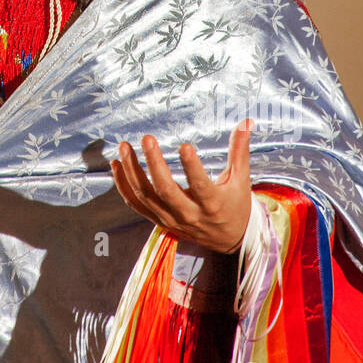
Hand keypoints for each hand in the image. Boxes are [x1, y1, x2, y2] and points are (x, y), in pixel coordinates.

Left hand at [110, 121, 251, 253]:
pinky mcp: (159, 220)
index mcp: (212, 204)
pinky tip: (116, 164)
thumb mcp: (241, 180)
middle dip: (154, 164)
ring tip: (124, 147)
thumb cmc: (235, 205)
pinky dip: (123, 185)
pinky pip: (136, 204)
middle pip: (166, 191)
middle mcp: (189, 214)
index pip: (200, 186)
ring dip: (132, 171)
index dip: (192, 167)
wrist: (228, 240)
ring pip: (146, 196)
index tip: (184, 145)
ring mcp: (171, 219)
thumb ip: (239, 151)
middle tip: (147, 138)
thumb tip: (246, 122)